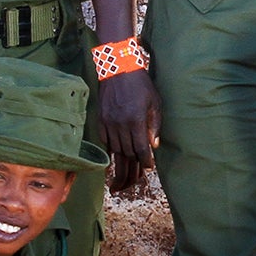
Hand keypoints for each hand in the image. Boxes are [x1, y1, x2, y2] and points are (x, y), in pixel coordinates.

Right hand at [99, 70, 160, 191]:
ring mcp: (108, 123)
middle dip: (129, 173)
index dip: (145, 161)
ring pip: (115, 151)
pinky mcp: (101, 121)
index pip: (140, 148)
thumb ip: (154, 125)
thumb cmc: (140, 84)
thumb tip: (153, 146)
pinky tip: (115, 161)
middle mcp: (120, 124)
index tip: (148, 168)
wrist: (117, 68)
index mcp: (135, 120)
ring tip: (120, 182)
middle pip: (126, 155)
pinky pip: (106, 142)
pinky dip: (111, 153)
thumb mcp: (154, 102)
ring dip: (119, 167)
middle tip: (130, 187)